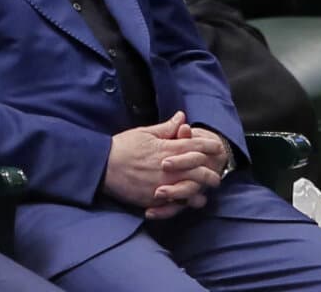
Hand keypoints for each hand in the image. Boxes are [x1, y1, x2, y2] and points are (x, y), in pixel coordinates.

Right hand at [102, 111, 221, 213]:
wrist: (103, 166)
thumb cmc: (123, 146)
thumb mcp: (144, 132)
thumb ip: (166, 127)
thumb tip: (182, 116)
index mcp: (168, 148)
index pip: (197, 146)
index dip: (210, 146)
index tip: (217, 147)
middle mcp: (170, 168)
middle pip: (201, 171)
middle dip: (212, 173)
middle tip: (215, 173)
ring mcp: (164, 184)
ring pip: (193, 190)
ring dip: (201, 190)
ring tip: (205, 191)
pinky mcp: (156, 198)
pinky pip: (177, 203)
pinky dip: (185, 203)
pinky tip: (189, 202)